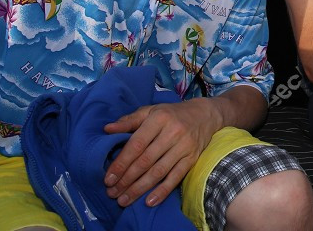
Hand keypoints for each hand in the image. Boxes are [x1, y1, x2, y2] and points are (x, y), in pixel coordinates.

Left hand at [103, 98, 220, 206]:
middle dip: (127, 179)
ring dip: (140, 188)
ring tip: (125, 200)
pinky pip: (176, 176)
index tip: (109, 178)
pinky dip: (163, 190)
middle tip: (112, 193)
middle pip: (146, 160)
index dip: (121, 163)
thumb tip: (107, 129)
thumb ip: (129, 120)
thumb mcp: (151, 111)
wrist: (205, 114)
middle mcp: (173, 132)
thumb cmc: (172, 114)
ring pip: (159, 171)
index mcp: (159, 119)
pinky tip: (150, 201)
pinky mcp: (193, 158)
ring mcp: (184, 146)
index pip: (136, 144)